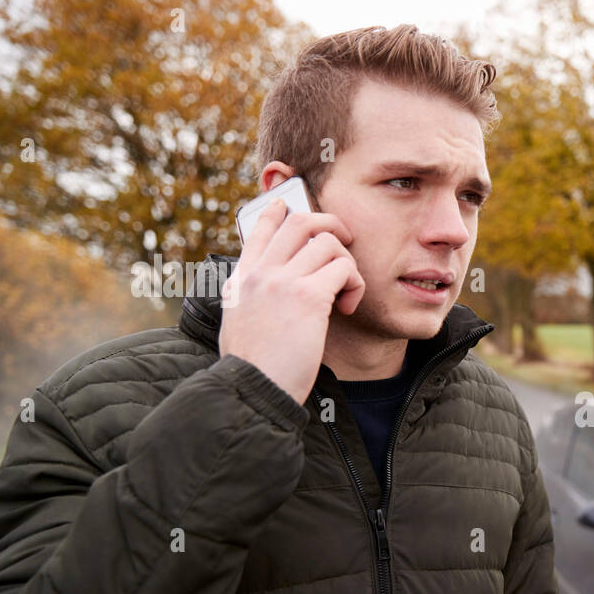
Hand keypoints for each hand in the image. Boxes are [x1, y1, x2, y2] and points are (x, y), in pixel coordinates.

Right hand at [218, 198, 365, 404]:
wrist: (254, 390)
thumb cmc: (253, 368)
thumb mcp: (238, 323)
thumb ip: (248, 299)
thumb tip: (252, 286)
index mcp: (242, 279)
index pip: (260, 228)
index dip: (279, 211)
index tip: (288, 204)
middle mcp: (261, 273)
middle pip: (301, 221)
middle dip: (331, 225)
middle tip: (345, 244)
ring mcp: (283, 281)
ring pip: (329, 242)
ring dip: (347, 265)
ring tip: (344, 294)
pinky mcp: (308, 297)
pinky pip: (344, 268)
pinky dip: (354, 284)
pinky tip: (346, 307)